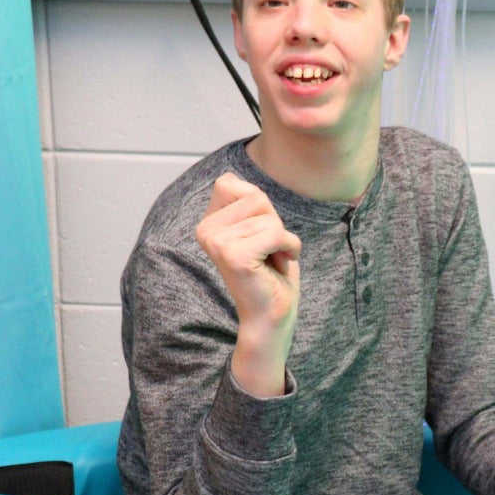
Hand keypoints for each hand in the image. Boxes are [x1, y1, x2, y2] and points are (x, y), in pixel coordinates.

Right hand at [196, 172, 301, 396]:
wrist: (271, 317)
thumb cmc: (271, 274)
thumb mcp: (260, 227)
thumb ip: (248, 201)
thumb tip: (228, 177)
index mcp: (208, 223)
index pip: (237, 185)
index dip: (261, 211)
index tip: (259, 239)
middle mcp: (205, 230)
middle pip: (256, 197)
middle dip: (274, 224)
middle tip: (268, 253)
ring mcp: (217, 243)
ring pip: (270, 218)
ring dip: (282, 240)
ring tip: (270, 263)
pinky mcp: (235, 256)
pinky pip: (276, 234)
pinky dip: (289, 248)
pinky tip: (277, 266)